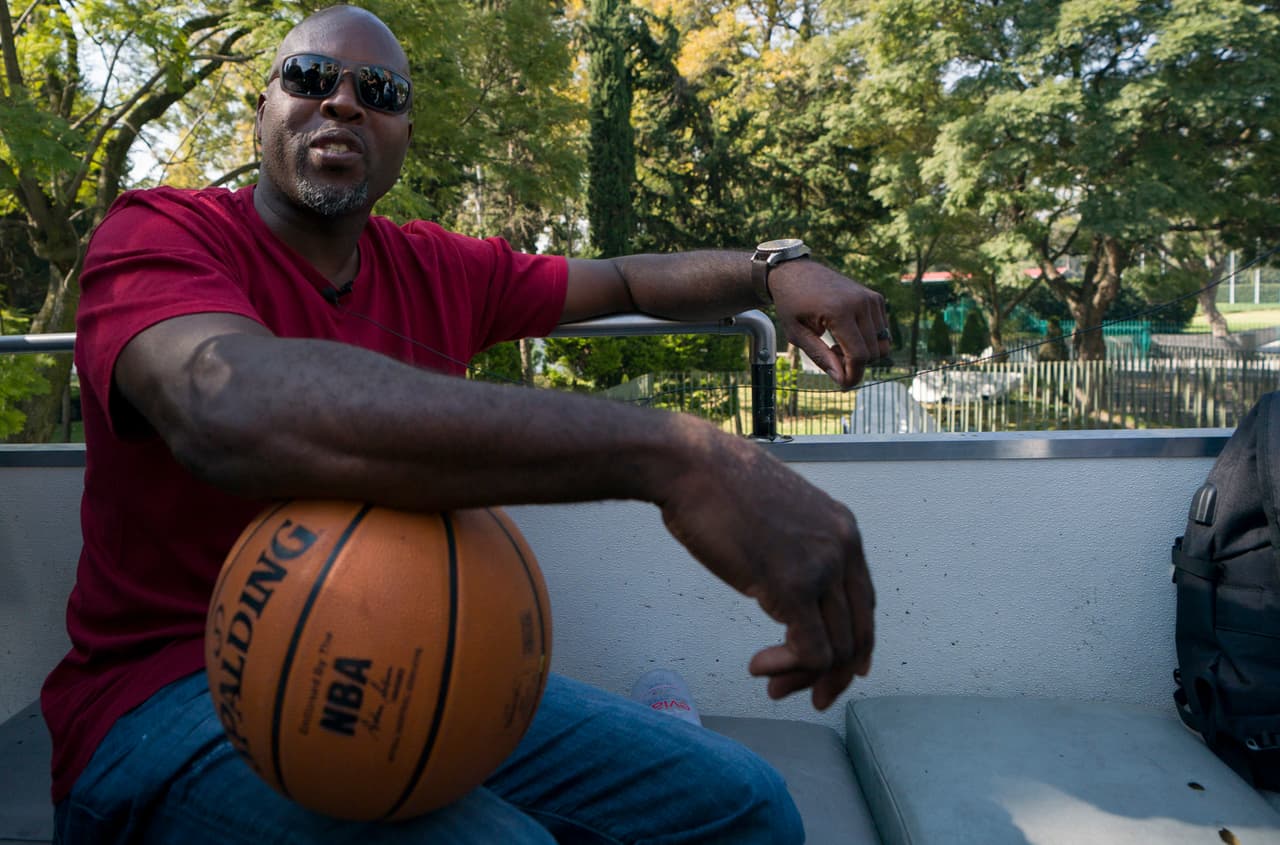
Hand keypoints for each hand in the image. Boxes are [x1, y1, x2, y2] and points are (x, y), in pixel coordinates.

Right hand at [656, 428, 874, 709]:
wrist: (692, 466)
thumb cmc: (718, 487)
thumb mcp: (776, 518)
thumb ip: (794, 550)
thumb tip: (787, 589)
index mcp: (843, 530)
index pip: (865, 602)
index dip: (856, 645)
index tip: (840, 673)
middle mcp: (843, 548)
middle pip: (857, 632)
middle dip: (832, 674)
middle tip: (802, 695)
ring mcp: (822, 567)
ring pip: (837, 648)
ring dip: (804, 676)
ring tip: (772, 684)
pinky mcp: (794, 586)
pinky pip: (811, 649)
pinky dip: (790, 669)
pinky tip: (759, 666)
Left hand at [769, 261, 889, 388]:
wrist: (795, 272)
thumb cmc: (791, 303)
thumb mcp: (797, 334)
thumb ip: (820, 357)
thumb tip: (842, 380)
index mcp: (839, 311)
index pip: (859, 355)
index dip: (854, 375)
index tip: (843, 385)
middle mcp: (861, 303)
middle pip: (873, 352)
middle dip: (854, 363)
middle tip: (830, 355)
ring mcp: (871, 298)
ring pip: (881, 343)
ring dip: (862, 352)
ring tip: (836, 343)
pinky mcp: (875, 297)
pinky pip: (882, 331)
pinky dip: (868, 339)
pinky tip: (845, 333)